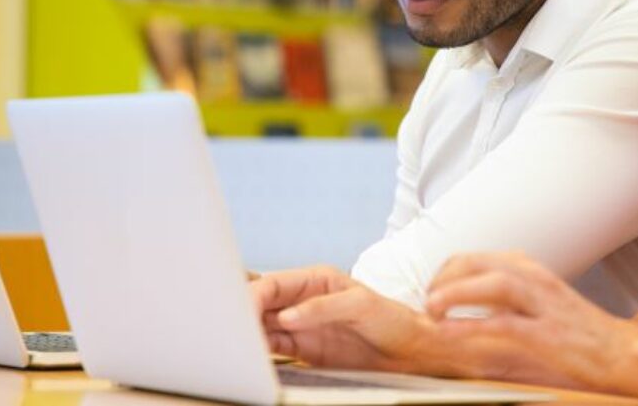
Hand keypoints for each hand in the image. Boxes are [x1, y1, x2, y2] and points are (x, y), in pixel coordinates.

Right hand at [251, 266, 434, 372]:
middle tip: (228, 330)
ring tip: (234, 345)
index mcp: (314, 280)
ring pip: (261, 327)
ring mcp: (300, 325)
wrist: (408, 350)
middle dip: (241, 314)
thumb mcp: (361, 305)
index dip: (253, 296)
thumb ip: (323, 308)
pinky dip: (259, 353)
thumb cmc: (391, 319)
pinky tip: (251, 358)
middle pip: (260, 304)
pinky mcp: (302, 348)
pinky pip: (272, 348)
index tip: (241, 312)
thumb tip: (288, 316)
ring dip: (246, 335)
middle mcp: (302, 301)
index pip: (273, 284)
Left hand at [425, 252, 637, 392]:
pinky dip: (471, 325)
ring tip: (431, 308)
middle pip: (479, 262)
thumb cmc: (576, 330)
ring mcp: (542, 304)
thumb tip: (468, 297)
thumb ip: (506, 295)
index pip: (477, 257)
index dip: (446, 271)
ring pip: (492, 284)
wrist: (620, 351)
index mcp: (530, 269)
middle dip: (445, 277)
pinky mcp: (547, 333)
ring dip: (455, 293)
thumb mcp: (538, 301)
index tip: (432, 289)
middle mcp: (535, 278)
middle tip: (426, 300)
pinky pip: (502, 324)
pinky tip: (450, 332)